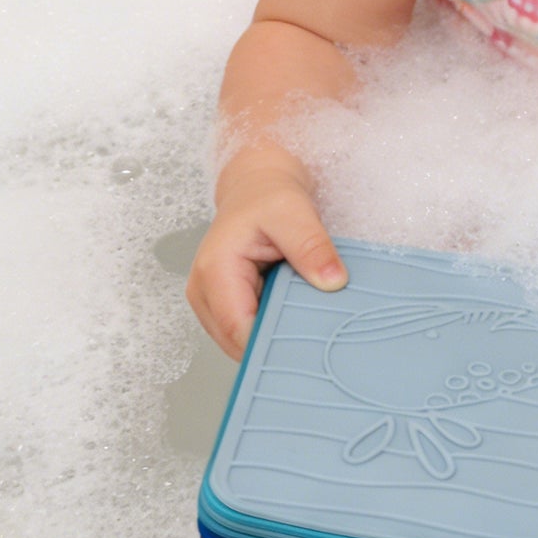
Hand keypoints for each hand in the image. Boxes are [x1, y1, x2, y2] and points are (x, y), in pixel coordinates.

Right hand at [185, 170, 347, 359]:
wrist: (257, 189)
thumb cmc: (267, 197)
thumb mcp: (294, 213)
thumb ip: (312, 247)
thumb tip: (333, 281)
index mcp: (214, 270)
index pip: (238, 329)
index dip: (270, 344)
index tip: (308, 349)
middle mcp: (203, 292)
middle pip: (237, 342)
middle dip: (274, 343)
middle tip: (316, 339)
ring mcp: (210, 302)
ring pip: (242, 342)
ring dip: (273, 337)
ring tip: (306, 323)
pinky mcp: (223, 306)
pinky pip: (247, 331)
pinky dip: (270, 328)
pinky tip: (292, 317)